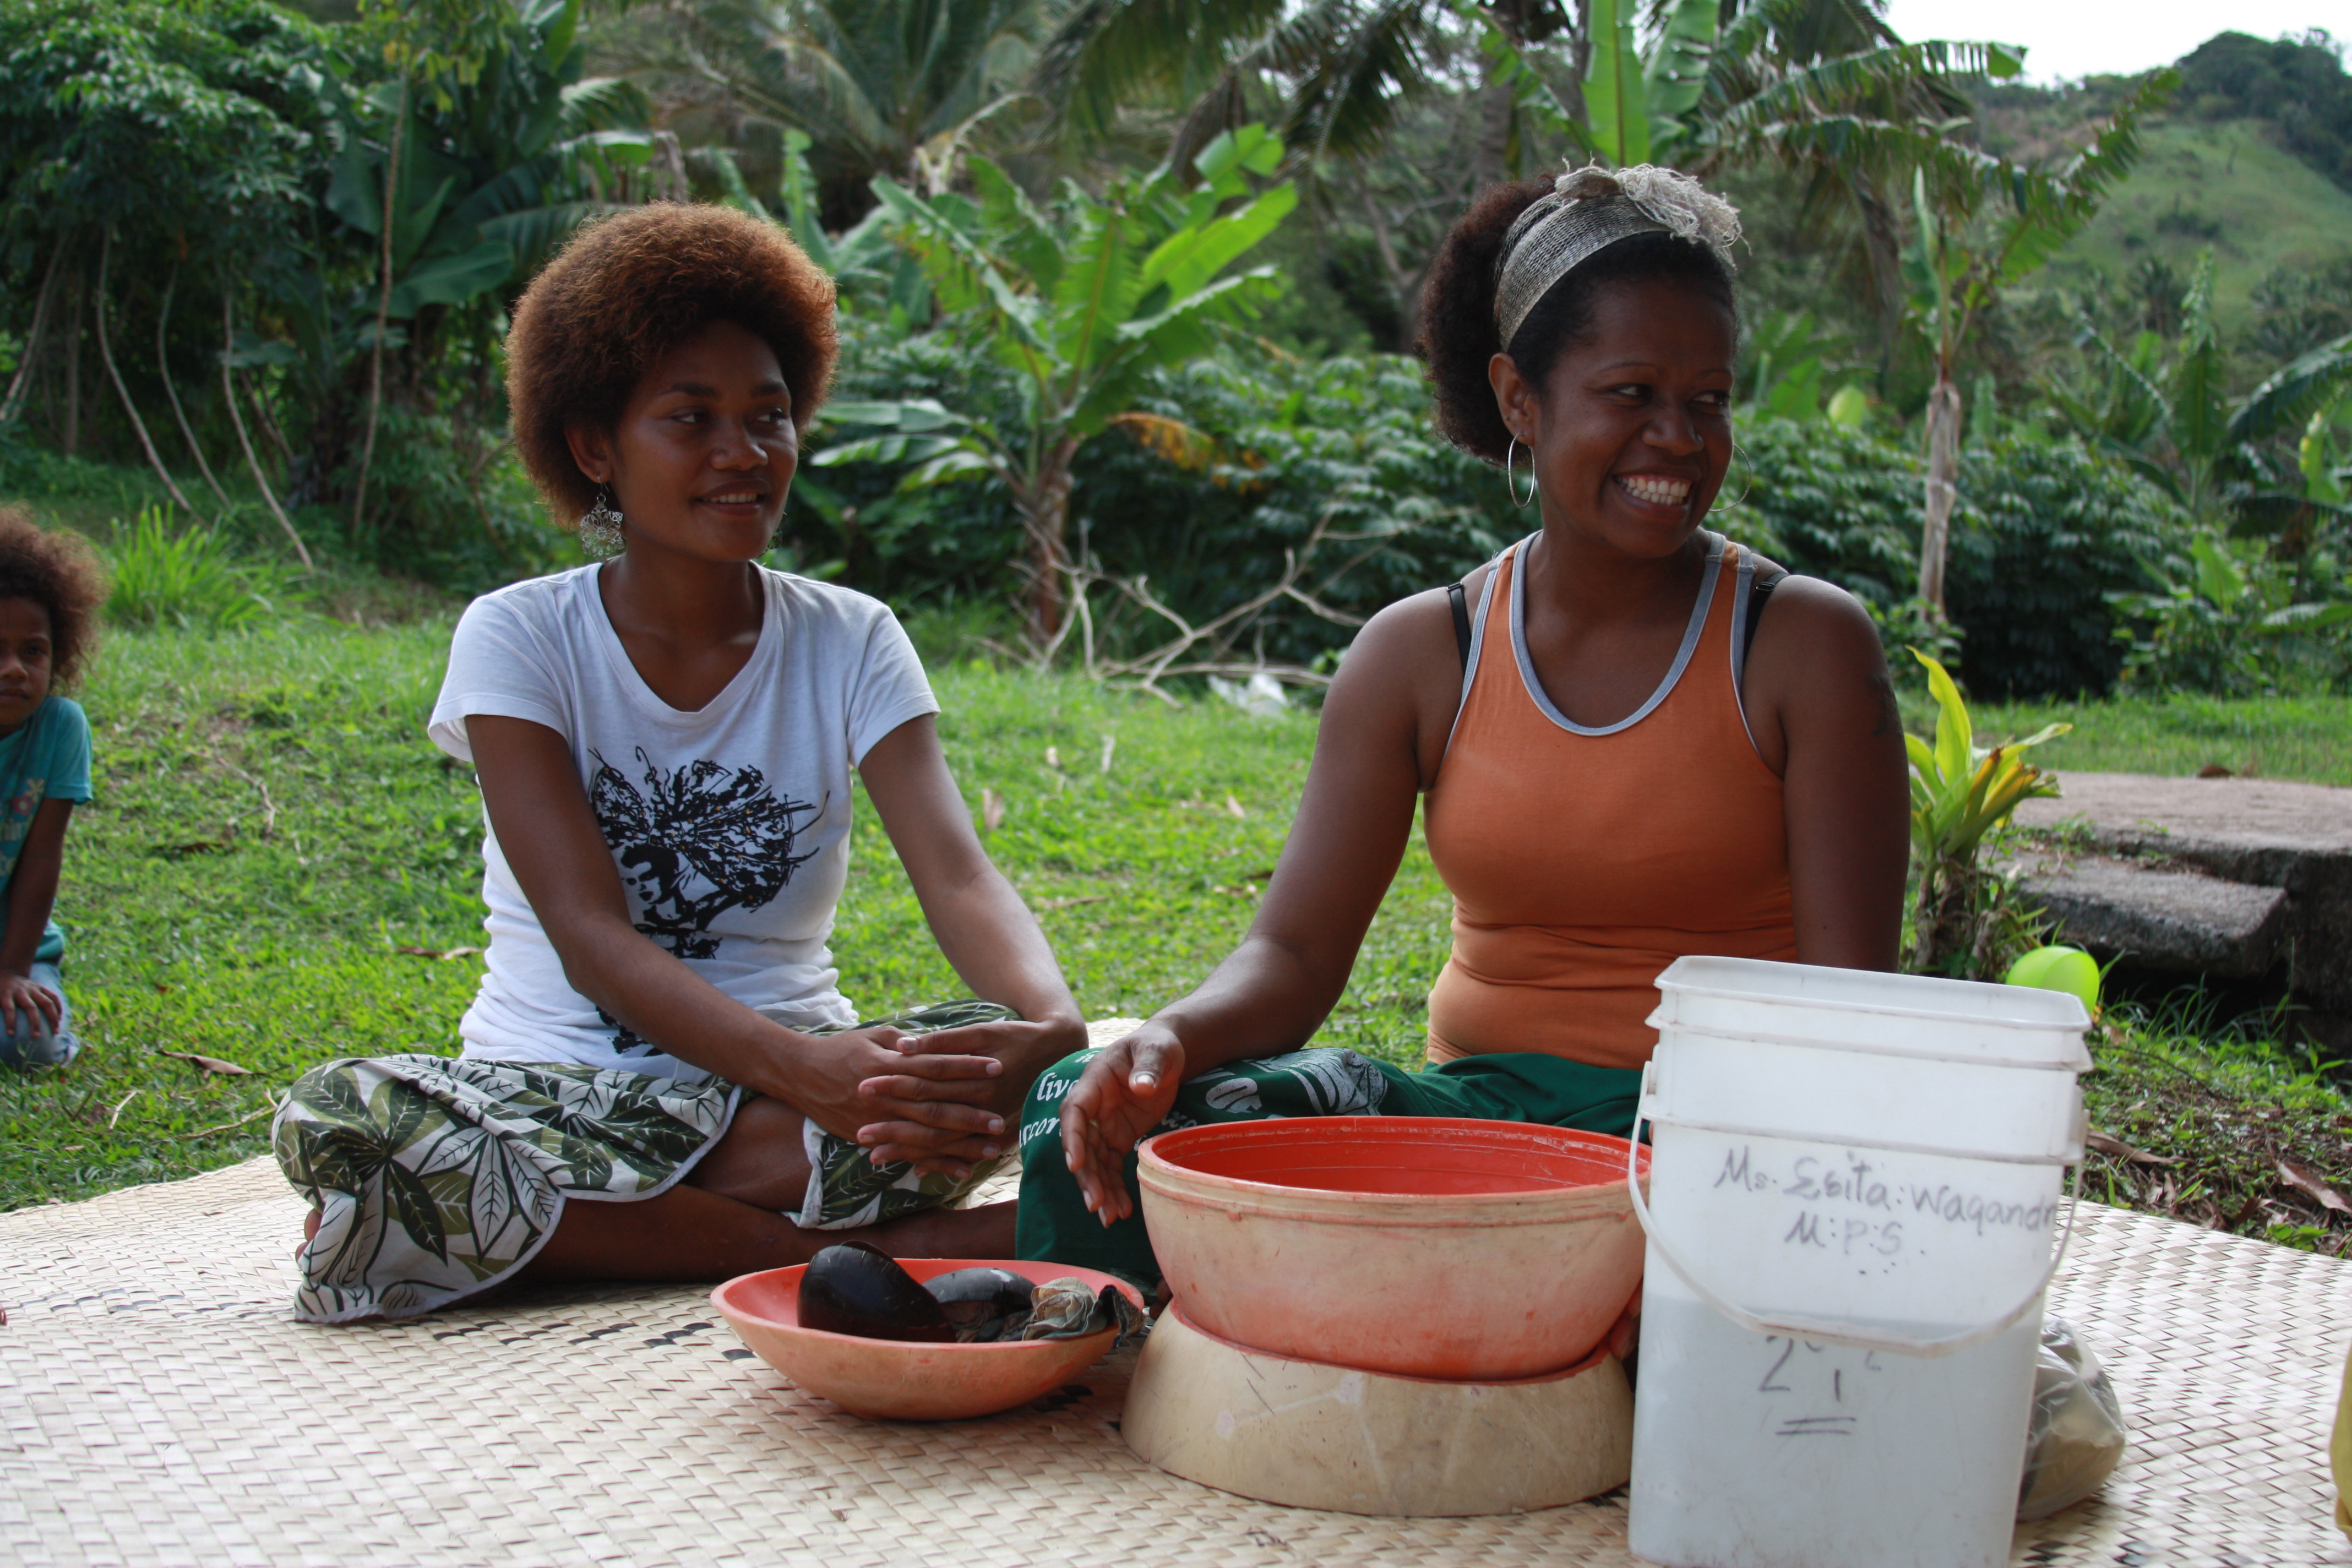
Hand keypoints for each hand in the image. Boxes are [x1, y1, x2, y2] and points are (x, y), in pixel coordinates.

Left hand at [0, 971, 59, 1041]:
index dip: (10, 1022)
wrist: (7, 974)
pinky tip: (59, 1020)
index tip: (11, 1035)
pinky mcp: (41, 987)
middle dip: (34, 1023)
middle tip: (36, 1037)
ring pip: (47, 1002)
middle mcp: (21, 991)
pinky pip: (53, 997)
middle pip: (31, 1007)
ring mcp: (33, 988)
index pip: (9, 1009)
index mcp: (6, 994)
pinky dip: (58, 1008)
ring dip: (52, 1017)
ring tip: (55, 1031)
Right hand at [780, 1024, 1005, 1154]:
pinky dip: (936, 1163)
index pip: (936, 1066)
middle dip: (970, 1114)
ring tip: (992, 1148)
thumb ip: (905, 1041)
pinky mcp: (871, 1137)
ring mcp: (879, 1120)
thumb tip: (935, 1041)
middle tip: (1001, 1119)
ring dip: (961, 1144)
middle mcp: (887, 1095)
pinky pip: (909, 1153)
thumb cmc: (840, 1050)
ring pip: (926, 1135)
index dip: (966, 1067)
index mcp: (890, 1065)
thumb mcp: (873, 1036)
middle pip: (935, 1106)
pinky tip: (961, 1170)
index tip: (996, 1067)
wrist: (799, 1074)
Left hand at [855, 1014, 1086, 1177]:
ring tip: (875, 1156)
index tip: (862, 1088)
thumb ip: (943, 1040)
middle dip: (892, 1128)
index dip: (892, 1087)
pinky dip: (940, 1162)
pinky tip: (916, 1169)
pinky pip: (964, 1154)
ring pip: (942, 1144)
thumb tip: (902, 1046)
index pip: (924, 1085)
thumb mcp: (982, 1031)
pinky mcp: (998, 1137)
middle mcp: (980, 1107)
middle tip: (860, 1133)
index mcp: (973, 1079)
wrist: (1058, 1055)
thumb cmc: (1015, 1038)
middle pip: (928, 1121)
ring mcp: (989, 1126)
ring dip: (908, 1151)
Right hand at [1059, 1021, 1183, 1224]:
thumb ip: (1148, 1066)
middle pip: (1081, 1145)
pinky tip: (1121, 1209)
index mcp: (1094, 1082)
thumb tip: (1141, 1087)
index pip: (1075, 1111)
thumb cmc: (1157, 1046)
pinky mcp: (1117, 1138)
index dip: (1072, 1138)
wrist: (1165, 1054)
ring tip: (1109, 1217)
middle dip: (1086, 1176)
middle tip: (1095, 1204)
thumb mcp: (1156, 1050)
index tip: (1074, 1163)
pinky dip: (1113, 1187)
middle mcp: (1093, 1107)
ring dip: (1099, 1189)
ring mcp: (1103, 1125)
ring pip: (1093, 1162)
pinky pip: (1110, 1166)